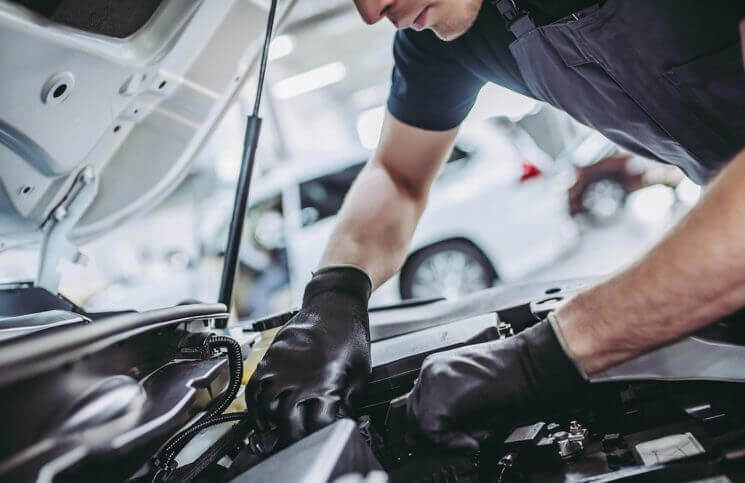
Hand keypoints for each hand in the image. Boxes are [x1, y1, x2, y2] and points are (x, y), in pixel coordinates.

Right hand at [245, 266, 371, 446]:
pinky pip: (255, 386)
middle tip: (296, 445)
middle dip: (291, 438)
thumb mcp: (361, 371)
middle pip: (286, 420)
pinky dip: (254, 405)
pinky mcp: (272, 357)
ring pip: (266, 405)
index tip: (324, 441)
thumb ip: (349, 399)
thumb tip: (342, 419)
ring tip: (277, 433)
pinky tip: (263, 414)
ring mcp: (282, 365)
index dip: (320, 437)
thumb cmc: (351, 334)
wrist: (334, 303)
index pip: (317, 424)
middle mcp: (299, 375)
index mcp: (326, 382)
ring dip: (270, 423)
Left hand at [406, 318, 586, 451]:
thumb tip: (438, 435)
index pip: (418, 401)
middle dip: (434, 431)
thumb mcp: (475, 392)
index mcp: (438, 366)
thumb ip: (454, 410)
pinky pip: (433, 432)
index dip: (430, 424)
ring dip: (446, 436)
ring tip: (474, 434)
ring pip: (421, 423)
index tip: (447, 436)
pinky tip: (474, 439)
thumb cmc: (514, 377)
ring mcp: (433, 381)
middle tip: (462, 438)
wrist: (531, 365)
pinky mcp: (441, 397)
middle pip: (413, 412)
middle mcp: (431, 370)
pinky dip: (452, 442)